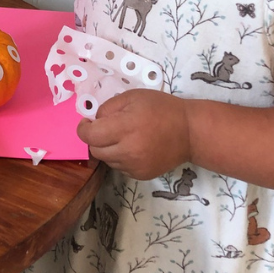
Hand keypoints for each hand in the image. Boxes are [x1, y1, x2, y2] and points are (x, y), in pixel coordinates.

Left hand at [77, 89, 191, 178]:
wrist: (189, 132)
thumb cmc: (161, 108)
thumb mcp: (132, 97)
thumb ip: (109, 107)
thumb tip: (94, 121)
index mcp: (125, 128)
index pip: (90, 136)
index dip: (84, 129)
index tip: (87, 122)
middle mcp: (128, 151)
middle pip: (95, 150)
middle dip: (95, 138)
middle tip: (106, 128)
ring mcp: (135, 166)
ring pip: (107, 160)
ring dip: (108, 148)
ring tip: (123, 137)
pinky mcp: (141, 175)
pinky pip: (120, 168)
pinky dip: (120, 158)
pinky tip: (133, 147)